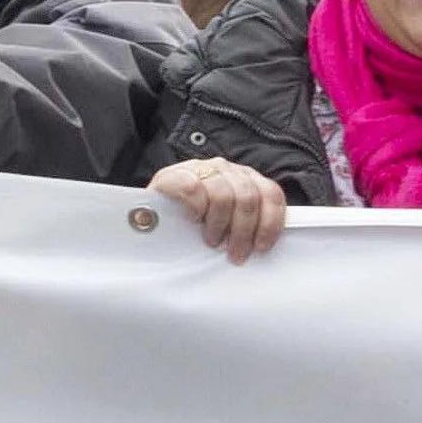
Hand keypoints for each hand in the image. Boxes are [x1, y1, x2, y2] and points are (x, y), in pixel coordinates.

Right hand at [152, 154, 289, 260]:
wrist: (151, 212)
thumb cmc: (192, 222)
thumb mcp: (226, 221)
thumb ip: (246, 224)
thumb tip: (263, 247)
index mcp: (245, 179)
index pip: (270, 193)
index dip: (271, 222)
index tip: (261, 246)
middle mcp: (227, 170)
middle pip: (248, 197)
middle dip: (243, 231)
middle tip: (235, 253)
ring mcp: (202, 169)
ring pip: (223, 194)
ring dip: (219, 224)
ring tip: (212, 240)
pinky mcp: (177, 173)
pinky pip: (194, 188)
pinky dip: (196, 207)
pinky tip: (194, 219)